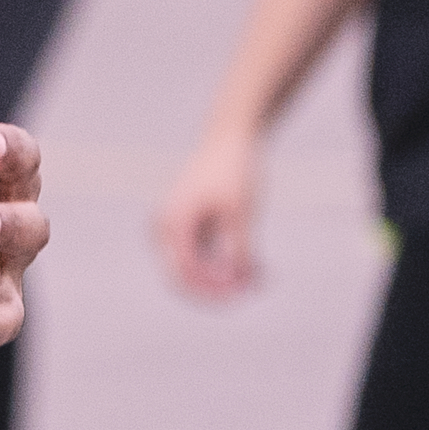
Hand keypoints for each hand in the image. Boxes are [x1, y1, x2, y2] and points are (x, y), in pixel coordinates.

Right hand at [156, 122, 264, 299]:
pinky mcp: (191, 229)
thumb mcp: (241, 212)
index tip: (245, 291)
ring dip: (228, 279)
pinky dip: (228, 265)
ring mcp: (176, 231)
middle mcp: (165, 230)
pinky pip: (206, 259)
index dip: (213, 289)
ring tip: (263, 276)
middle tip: (255, 289)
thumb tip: (239, 282)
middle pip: (186, 278)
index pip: (184, 273)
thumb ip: (239, 249)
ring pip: (198, 271)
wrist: (231, 137)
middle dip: (220, 289)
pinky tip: (258, 266)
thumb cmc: (234, 170)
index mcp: (171, 224)